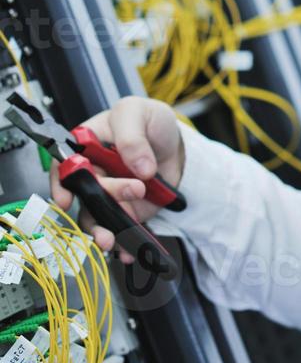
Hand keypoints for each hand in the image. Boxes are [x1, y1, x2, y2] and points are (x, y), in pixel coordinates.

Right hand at [49, 96, 184, 263]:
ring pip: (95, 218)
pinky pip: (119, 230)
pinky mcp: (125, 210)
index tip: (67, 198)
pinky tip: (129, 250)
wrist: (176, 147)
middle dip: (102, 201)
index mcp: (86, 145)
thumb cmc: (151, 123)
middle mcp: (93, 172)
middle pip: (84, 194)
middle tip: (134, 190)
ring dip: (102, 231)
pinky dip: (123, 243)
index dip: (61, 183)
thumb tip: (137, 165)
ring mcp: (108, 194)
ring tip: (114, 238)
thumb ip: (132, 135)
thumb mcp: (140, 112)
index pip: (63, 165)